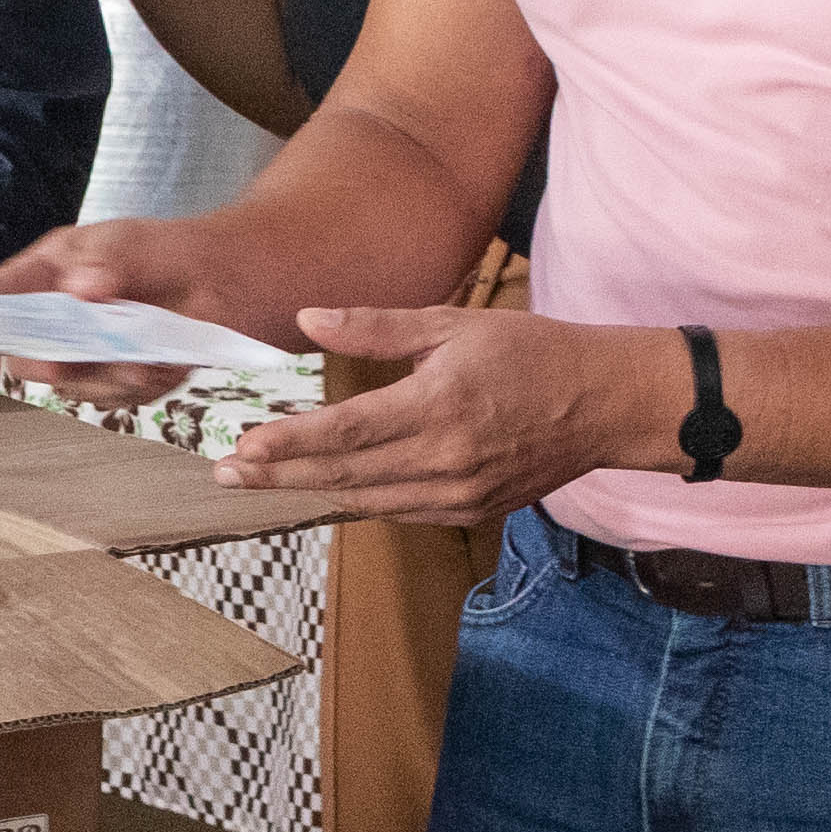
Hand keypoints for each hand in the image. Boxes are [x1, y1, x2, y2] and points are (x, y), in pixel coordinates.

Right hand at [0, 219, 228, 407]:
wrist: (223, 280)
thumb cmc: (165, 251)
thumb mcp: (131, 243)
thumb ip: (107, 262)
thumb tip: (81, 288)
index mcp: (44, 274)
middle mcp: (55, 318)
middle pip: (22, 353)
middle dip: (45, 359)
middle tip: (67, 358)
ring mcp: (82, 353)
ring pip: (68, 383)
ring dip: (101, 375)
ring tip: (139, 358)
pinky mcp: (114, 380)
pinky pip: (110, 397)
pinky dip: (133, 386)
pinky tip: (156, 365)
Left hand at [213, 308, 677, 523]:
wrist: (605, 403)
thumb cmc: (531, 352)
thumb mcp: (453, 323)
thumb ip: (376, 325)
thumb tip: (307, 318)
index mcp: (440, 405)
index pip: (346, 431)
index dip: (289, 442)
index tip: (241, 446)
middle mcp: (446, 459)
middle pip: (344, 475)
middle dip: (279, 476)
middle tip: (225, 473)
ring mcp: (460, 493)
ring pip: (366, 502)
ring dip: (308, 494)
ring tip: (258, 485)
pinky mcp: (471, 511)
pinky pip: (398, 512)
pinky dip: (356, 502)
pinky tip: (320, 491)